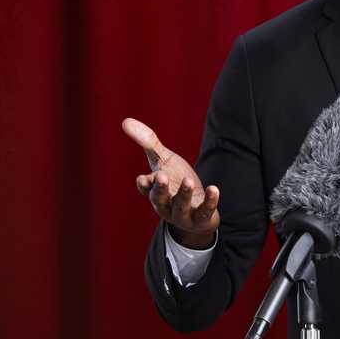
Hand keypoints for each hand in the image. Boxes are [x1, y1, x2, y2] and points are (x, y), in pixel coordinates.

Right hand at [122, 117, 219, 248]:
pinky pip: (205, 211)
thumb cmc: (176, 180)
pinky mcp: (201, 218)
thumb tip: (125, 121)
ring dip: (183, 194)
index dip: (145, 184)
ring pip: (180, 206)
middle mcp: (165, 205)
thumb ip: (147, 142)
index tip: (143, 178)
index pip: (146, 188)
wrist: (196, 211)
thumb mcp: (163, 160)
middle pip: (160, 199)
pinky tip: (213, 189)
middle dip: (160, 189)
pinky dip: (209, 201)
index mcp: (154, 191)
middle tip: (162, 177)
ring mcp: (183, 214)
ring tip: (188, 181)